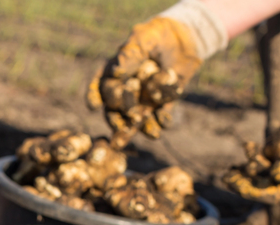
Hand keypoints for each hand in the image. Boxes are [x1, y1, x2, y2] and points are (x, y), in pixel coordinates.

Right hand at [87, 17, 200, 145]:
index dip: (95, 97)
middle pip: (115, 109)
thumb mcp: (143, 39)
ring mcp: (143, 100)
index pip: (100, 88)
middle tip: (128, 118)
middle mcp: (125, 91)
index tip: (94, 105)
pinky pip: (159, 117)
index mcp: (114, 74)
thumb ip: (129, 55)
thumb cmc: (158, 36)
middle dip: (119, 116)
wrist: (186, 39)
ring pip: (136, 119)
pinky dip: (162, 121)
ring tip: (147, 133)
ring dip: (140, 128)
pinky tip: (164, 123)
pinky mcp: (161, 105)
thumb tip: (115, 73)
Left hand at [225, 103, 279, 203]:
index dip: (249, 189)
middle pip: (265, 185)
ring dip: (255, 161)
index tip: (232, 182)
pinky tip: (255, 146)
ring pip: (269, 171)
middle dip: (246, 178)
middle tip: (227, 172)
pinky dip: (268, 153)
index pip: (271, 195)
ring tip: (245, 148)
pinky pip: (278, 160)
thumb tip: (274, 174)